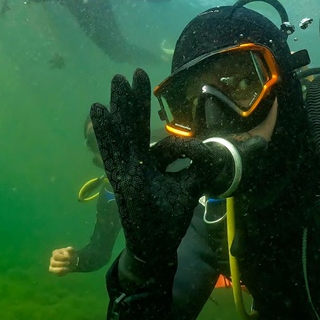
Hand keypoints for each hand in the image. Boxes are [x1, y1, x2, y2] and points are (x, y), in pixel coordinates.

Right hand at [49, 246, 78, 275]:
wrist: (73, 261)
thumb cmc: (70, 255)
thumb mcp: (72, 251)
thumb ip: (70, 249)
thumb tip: (68, 249)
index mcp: (55, 253)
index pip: (55, 256)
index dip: (62, 258)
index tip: (68, 258)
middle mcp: (52, 259)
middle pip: (53, 263)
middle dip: (62, 264)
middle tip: (69, 263)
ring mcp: (52, 266)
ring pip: (51, 269)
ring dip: (60, 269)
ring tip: (67, 268)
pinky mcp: (54, 271)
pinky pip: (56, 274)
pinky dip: (62, 273)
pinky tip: (67, 271)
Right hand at [89, 69, 222, 263]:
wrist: (155, 246)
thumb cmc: (168, 220)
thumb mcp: (189, 189)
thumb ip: (201, 169)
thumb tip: (220, 153)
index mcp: (150, 164)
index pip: (163, 142)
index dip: (182, 144)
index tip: (201, 156)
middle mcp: (135, 163)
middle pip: (135, 126)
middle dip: (135, 100)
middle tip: (135, 73)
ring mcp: (126, 169)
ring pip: (123, 132)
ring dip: (121, 106)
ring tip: (117, 81)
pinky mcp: (120, 178)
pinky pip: (111, 150)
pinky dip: (105, 130)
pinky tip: (99, 110)